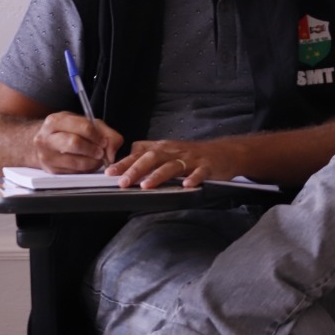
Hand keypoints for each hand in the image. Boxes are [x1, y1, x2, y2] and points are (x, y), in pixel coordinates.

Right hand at [33, 112, 122, 173]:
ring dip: (92, 162)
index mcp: (55, 122)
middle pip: (75, 144)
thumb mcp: (87, 124)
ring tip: (96, 158)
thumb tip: (111, 152)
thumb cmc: (68, 131)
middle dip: (93, 149)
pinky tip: (87, 163)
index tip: (104, 141)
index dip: (98, 136)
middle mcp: (46, 138)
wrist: (46, 142)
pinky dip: (86, 169)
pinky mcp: (51, 170)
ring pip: (76, 162)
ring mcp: (46, 156)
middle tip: (101, 152)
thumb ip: (106, 133)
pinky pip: (75, 172)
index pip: (83, 127)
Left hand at [106, 138, 240, 188]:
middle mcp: (175, 152)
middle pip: (153, 157)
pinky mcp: (207, 167)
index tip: (110, 173)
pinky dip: (194, 178)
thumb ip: (149, 152)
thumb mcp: (170, 150)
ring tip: (146, 185)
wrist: (225, 153)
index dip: (125, 163)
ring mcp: (192, 159)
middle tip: (123, 182)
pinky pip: (200, 172)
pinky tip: (187, 185)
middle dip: (136, 169)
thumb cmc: (195, 154)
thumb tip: (127, 157)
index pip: (140, 154)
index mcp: (164, 148)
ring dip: (158, 175)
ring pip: (173, 165)